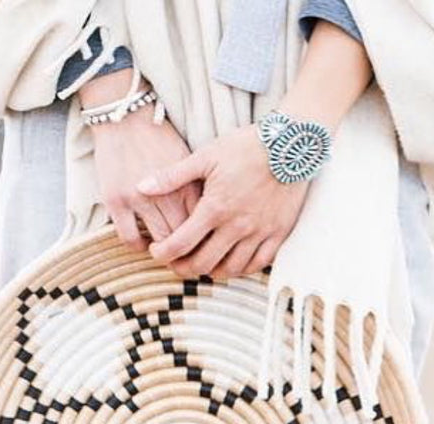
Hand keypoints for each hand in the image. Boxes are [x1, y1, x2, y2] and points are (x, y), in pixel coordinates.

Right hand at [82, 72, 200, 250]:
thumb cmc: (159, 138)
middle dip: (188, 251)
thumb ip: (196, 188)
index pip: (202, 223)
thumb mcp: (187, 160)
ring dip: (164, 251)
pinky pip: (129, 238)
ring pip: (159, 240)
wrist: (125, 116)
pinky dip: (138, 245)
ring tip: (166, 253)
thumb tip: (209, 217)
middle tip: (187, 259)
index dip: (204, 239)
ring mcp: (139, 200)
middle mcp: (166, 194)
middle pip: (184, 236)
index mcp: (186, 184)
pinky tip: (143, 243)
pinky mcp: (116, 202)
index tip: (204, 246)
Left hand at [134, 19, 373, 280]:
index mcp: (215, 208)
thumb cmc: (246, 146)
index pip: (180, 244)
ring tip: (200, 263)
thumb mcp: (206, 156)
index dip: (162, 254)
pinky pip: (257, 265)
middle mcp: (236, 226)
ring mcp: (259, 233)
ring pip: (229, 269)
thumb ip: (172, 176)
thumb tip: (141, 186)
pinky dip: (240, 269)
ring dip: (210, 271)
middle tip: (174, 262)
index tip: (157, 251)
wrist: (292, 143)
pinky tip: (230, 262)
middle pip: (202, 264)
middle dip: (182, 268)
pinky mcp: (278, 234)